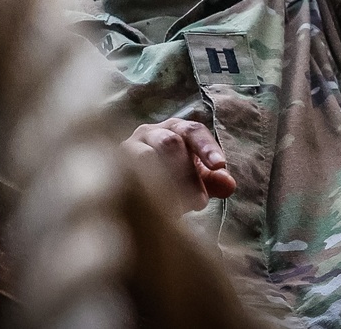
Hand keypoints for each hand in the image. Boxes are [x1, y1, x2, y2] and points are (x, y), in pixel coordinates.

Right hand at [121, 118, 236, 212]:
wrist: (132, 189)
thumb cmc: (172, 178)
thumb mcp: (196, 179)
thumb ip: (214, 181)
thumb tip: (228, 184)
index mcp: (175, 129)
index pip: (193, 131)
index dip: (207, 147)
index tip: (220, 165)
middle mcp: (150, 133)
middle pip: (171, 143)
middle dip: (187, 173)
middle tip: (200, 203)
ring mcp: (128, 148)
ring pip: (146, 158)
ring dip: (165, 184)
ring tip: (178, 210)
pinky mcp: (111, 167)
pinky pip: (127, 176)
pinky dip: (143, 192)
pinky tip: (155, 211)